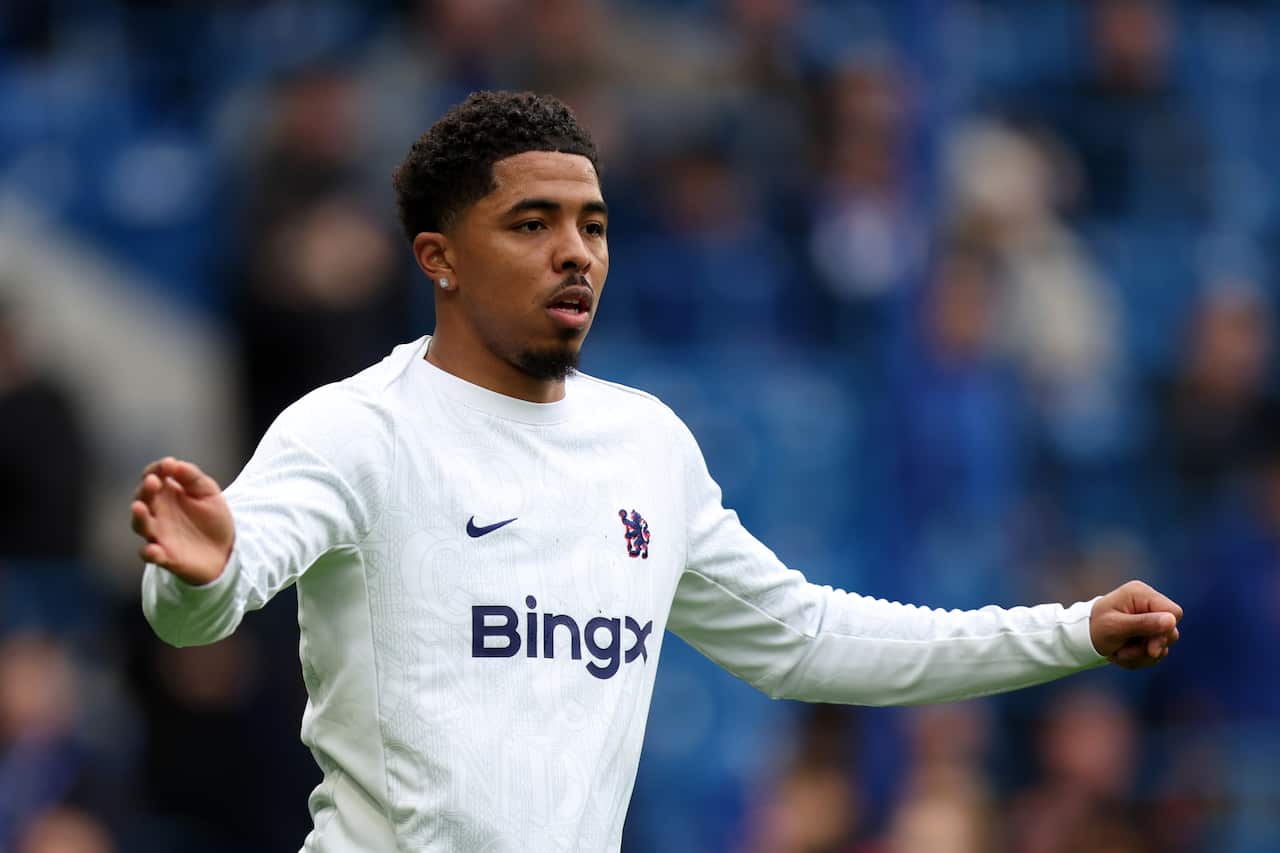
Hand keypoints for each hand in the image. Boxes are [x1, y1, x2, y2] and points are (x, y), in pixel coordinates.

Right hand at [130, 457, 233, 585]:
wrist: (226, 550)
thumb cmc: (213, 518)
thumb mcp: (208, 492)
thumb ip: (192, 477)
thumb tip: (173, 463)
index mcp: (167, 493)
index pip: (153, 476)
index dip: (156, 469)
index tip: (167, 465)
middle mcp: (158, 512)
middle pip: (142, 498)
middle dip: (145, 489)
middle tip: (153, 481)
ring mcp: (159, 534)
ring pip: (140, 525)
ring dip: (139, 517)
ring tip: (139, 507)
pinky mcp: (165, 556)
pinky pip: (150, 555)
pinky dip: (149, 553)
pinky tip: (154, 549)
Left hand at [1090, 580, 1181, 669]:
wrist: (1081, 638)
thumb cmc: (1095, 627)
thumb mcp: (1116, 627)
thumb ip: (1144, 624)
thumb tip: (1171, 620)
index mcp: (1141, 594)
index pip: (1174, 612)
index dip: (1166, 631)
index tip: (1151, 648)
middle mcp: (1148, 603)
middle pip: (1171, 631)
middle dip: (1150, 647)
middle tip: (1125, 652)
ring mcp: (1149, 619)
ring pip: (1163, 645)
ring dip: (1141, 655)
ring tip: (1119, 652)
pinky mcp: (1147, 633)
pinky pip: (1155, 652)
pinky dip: (1139, 658)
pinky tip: (1121, 654)